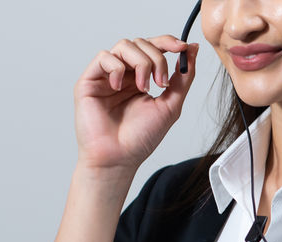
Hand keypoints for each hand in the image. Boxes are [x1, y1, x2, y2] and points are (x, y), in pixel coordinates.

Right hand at [73, 36, 199, 171]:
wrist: (119, 158)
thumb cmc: (140, 138)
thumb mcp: (171, 105)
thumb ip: (183, 77)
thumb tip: (193, 48)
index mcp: (141, 78)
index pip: (153, 47)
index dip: (168, 42)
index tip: (182, 47)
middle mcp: (123, 74)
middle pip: (141, 43)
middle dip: (157, 58)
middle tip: (162, 84)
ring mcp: (106, 76)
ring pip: (124, 45)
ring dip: (141, 62)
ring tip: (144, 88)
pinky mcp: (89, 81)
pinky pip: (104, 57)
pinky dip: (117, 68)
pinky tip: (120, 88)